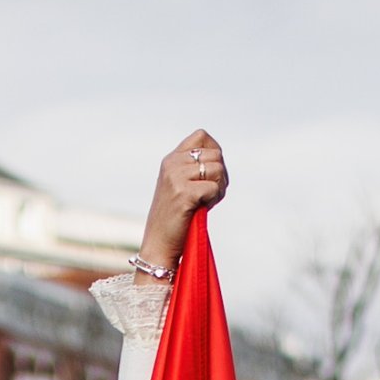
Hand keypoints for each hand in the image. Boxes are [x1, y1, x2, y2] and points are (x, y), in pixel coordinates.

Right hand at [139, 129, 226, 272]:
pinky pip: (214, 187)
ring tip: (207, 201)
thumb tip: (219, 158)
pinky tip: (203, 208)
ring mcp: (176, 177)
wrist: (158, 244)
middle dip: (221, 175)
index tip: (211, 173)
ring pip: (217, 169)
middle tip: (211, 194)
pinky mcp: (183, 193)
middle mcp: (172, 164)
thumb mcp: (181, 185)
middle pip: (216, 154)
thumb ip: (195, 169)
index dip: (215, 151)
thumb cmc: (174, 218)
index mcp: (171, 159)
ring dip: (219, 188)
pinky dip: (214, 199)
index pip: (201, 135)